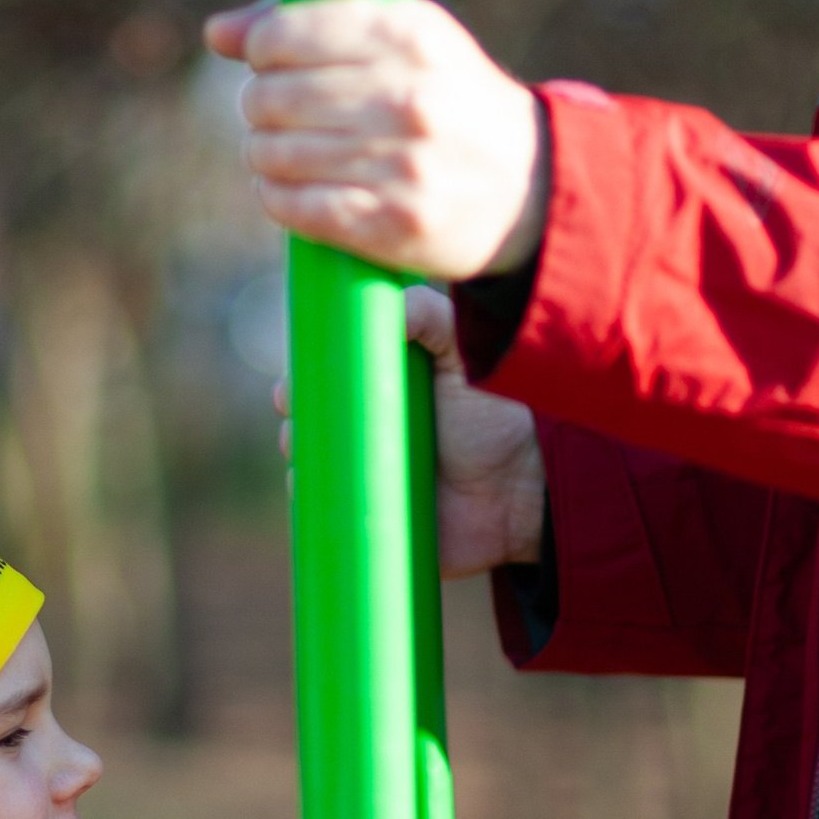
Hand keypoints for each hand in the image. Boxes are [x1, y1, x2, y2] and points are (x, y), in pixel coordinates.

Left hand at [207, 0, 547, 280]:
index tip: (273, 62)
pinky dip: (280, 198)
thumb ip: (312, 23)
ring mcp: (401, 164)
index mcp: (409, 35)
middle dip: (262, 106)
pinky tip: (294, 189)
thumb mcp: (405, 41)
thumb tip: (217, 33)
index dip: (262, 50)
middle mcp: (407, 97)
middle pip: (270, 96)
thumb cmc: (449, 100)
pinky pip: (294, 207)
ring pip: (274, 154)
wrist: (530, 187)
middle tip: (280, 114)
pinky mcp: (391, 224)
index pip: (284, 34)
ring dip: (268, 155)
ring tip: (288, 153)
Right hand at [269, 292, 543, 580]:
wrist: (523, 490)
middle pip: (308, 422)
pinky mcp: (370, 518)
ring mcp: (365, 475)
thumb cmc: (495, 416)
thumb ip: (429, 316)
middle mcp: (366, 429)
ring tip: (313, 459)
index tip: (295, 385)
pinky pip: (325, 515)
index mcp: (379, 386)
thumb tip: (381, 300)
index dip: (303, 379)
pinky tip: (316, 496)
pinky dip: (312, 506)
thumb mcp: (464, 354)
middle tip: (299, 421)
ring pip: (310, 467)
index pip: (324, 376)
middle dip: (296, 421)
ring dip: (301, 463)